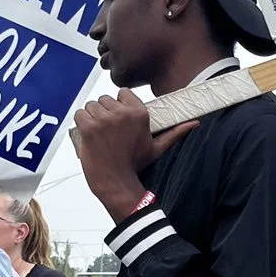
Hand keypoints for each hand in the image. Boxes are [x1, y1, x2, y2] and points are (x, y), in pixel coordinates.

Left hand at [73, 90, 196, 220]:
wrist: (116, 182)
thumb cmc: (135, 165)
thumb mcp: (157, 147)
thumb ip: (175, 133)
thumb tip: (195, 124)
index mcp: (139, 113)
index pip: (123, 94)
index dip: (118, 106)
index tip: (118, 120)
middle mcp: (122, 113)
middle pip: (105, 99)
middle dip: (104, 112)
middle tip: (107, 131)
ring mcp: (104, 119)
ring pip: (91, 106)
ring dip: (92, 117)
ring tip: (98, 133)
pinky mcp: (89, 127)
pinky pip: (80, 114)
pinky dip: (81, 122)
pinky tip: (88, 134)